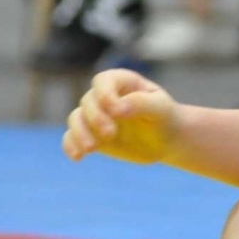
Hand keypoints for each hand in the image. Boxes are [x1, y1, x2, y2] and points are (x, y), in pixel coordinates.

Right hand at [63, 68, 178, 164]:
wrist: (167, 140)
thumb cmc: (166, 118)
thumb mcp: (161, 108)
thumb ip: (140, 103)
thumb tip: (116, 108)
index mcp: (123, 82)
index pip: (103, 81)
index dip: (105, 94)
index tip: (117, 112)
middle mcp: (105, 96)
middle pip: (88, 101)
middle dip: (95, 118)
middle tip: (110, 134)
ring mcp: (96, 115)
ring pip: (76, 118)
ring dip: (79, 133)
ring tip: (91, 149)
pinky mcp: (90, 134)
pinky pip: (71, 137)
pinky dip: (70, 145)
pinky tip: (77, 157)